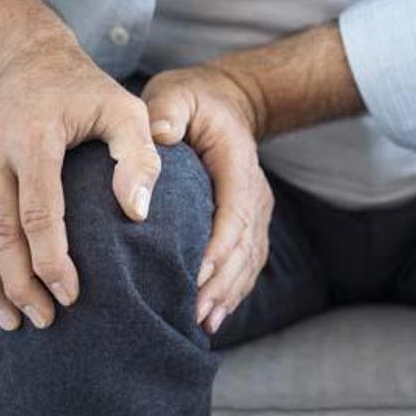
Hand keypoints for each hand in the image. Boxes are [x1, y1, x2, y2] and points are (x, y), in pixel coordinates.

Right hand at [0, 41, 161, 330]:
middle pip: (0, 233)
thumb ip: (138, 156)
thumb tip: (136, 212)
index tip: (71, 293)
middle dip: (20, 283)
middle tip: (46, 320)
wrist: (27, 62)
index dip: (51, 258)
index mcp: (33, 138)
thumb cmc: (87, 91)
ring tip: (16, 322)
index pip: (37, 211)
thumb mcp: (125, 109)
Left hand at [141, 65, 272, 334]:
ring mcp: (255, 210)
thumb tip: (160, 135)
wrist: (226, 103)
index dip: (219, 246)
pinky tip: (213, 316)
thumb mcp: (176, 93)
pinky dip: (233, 290)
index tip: (196, 274)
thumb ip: (168, 111)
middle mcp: (254, 191)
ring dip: (229, 293)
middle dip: (222, 282)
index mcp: (238, 163)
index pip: (234, 211)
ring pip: (249, 260)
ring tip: (202, 322)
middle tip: (194, 312)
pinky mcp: (248, 223)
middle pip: (245, 245)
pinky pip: (247, 263)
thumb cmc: (193, 100)